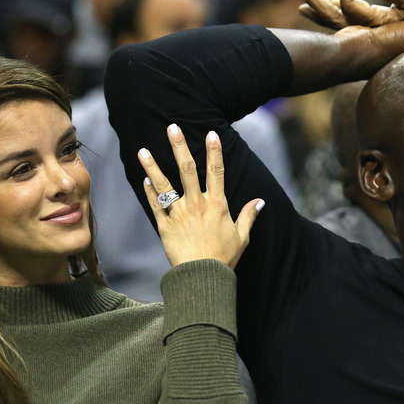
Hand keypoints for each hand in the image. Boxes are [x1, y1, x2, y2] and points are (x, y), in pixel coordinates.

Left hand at [138, 124, 263, 268]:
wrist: (202, 277)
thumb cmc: (223, 259)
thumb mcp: (242, 237)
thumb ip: (249, 216)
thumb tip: (260, 201)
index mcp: (217, 205)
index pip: (216, 172)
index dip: (214, 152)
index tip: (211, 134)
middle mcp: (197, 204)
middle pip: (187, 169)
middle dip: (180, 146)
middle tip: (172, 127)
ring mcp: (178, 214)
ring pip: (165, 185)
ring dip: (153, 166)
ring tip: (143, 150)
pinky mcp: (164, 226)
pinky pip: (155, 205)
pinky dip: (150, 191)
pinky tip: (145, 178)